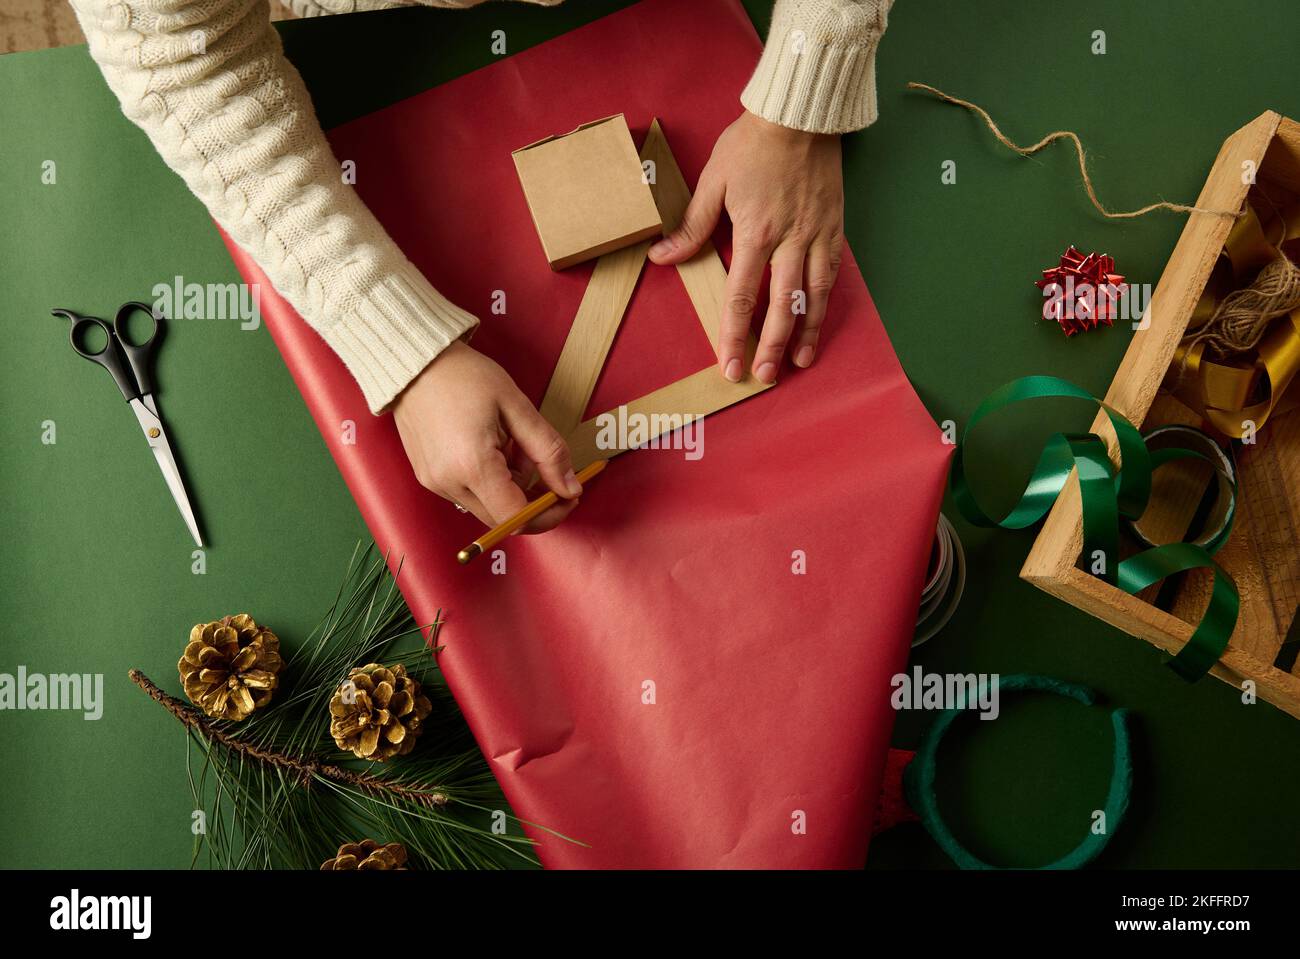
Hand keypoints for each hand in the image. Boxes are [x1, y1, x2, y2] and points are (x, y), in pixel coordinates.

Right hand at [392, 340, 582, 531]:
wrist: (416, 363)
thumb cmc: (465, 376)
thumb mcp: (517, 407)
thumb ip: (549, 452)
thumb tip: (570, 489)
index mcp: (473, 466)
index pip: (519, 516)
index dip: (549, 512)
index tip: (568, 496)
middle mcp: (449, 483)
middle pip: (503, 519)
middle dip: (532, 500)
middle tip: (547, 468)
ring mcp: (434, 483)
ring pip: (487, 507)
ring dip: (511, 489)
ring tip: (513, 446)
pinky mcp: (428, 478)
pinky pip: (468, 495)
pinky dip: (490, 482)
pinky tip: (493, 449)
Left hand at [648, 111, 842, 383]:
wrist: (800, 114)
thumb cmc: (751, 144)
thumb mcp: (714, 181)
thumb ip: (691, 226)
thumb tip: (661, 258)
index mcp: (755, 232)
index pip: (741, 296)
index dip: (734, 334)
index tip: (729, 363)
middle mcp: (789, 240)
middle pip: (782, 305)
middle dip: (772, 346)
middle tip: (764, 376)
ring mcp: (816, 235)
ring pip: (814, 295)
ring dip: (807, 332)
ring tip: (800, 362)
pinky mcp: (834, 228)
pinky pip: (831, 273)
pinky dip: (826, 301)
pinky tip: (820, 319)